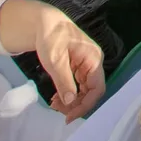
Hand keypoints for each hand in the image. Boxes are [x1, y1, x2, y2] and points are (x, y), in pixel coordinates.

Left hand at [16, 0, 106, 117]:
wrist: (43, 23)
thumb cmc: (51, 37)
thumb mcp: (55, 60)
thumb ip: (64, 81)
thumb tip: (70, 102)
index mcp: (93, 59)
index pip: (97, 88)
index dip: (85, 105)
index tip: (69, 116)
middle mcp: (93, 63)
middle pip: (91, 91)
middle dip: (76, 104)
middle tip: (58, 110)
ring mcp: (86, 65)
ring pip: (84, 90)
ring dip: (71, 101)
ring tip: (54, 104)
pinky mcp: (78, 66)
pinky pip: (77, 85)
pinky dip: (68, 93)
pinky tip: (56, 97)